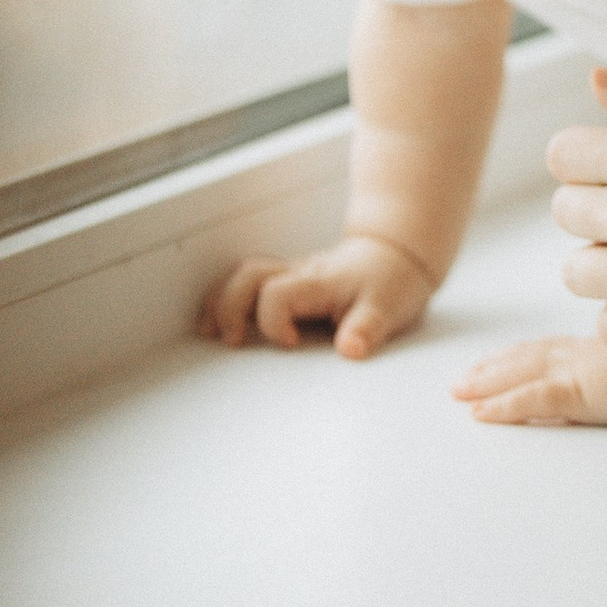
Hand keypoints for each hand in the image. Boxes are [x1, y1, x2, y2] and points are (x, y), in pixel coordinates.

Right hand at [198, 231, 435, 358]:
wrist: (398, 255)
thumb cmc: (392, 281)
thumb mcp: (389, 308)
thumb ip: (367, 329)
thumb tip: (350, 350)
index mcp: (320, 282)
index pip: (278, 295)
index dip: (275, 322)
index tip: (292, 344)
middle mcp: (300, 275)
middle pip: (249, 276)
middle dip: (230, 308)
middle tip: (232, 342)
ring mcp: (292, 275)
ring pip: (244, 274)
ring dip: (222, 300)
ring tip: (209, 331)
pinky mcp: (289, 281)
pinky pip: (250, 280)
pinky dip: (229, 296)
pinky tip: (219, 318)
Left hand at [451, 336, 606, 430]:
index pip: (561, 346)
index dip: (527, 352)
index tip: (503, 357)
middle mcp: (595, 354)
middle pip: (533, 357)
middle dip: (497, 367)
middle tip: (465, 379)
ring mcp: (587, 371)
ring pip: (524, 375)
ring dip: (489, 384)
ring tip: (459, 393)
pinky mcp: (583, 392)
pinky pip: (534, 401)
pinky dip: (504, 406)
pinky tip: (479, 414)